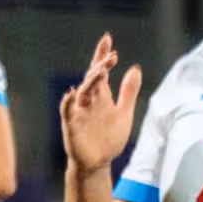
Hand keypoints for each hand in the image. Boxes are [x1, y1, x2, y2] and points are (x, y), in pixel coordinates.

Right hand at [57, 34, 143, 176]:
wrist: (98, 163)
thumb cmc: (109, 139)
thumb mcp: (124, 113)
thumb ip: (128, 91)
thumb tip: (135, 67)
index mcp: (101, 96)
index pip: (100, 71)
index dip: (102, 55)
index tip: (107, 38)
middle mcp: (88, 101)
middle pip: (92, 78)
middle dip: (100, 66)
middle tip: (111, 56)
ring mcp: (79, 112)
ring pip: (82, 91)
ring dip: (90, 80)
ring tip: (101, 70)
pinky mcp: (71, 125)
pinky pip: (67, 111)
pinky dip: (68, 102)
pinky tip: (72, 93)